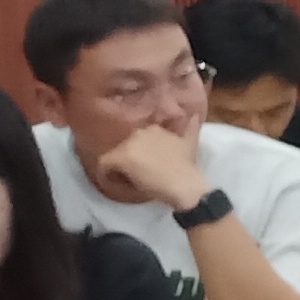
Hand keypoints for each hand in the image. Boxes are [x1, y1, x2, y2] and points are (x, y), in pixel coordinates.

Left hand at [91, 125, 214, 213]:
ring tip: (126, 178)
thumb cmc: (189, 167)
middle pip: (124, 146)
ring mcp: (128, 145)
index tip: (146, 162)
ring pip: (113, 155)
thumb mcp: (190, 143)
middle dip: (129, 157)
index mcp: (154, 128)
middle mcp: (139, 132)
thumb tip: (196, 115)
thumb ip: (191, 128)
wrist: (184, 184)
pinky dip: (105, 173)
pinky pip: (103, 164)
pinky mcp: (119, 158)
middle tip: (137, 171)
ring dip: (118, 165)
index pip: (139, 138)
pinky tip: (113, 181)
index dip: (141, 151)